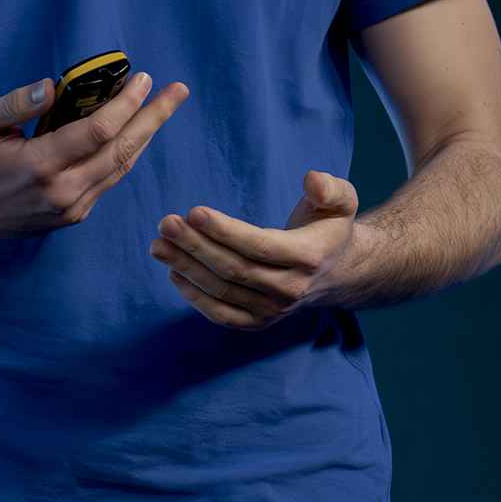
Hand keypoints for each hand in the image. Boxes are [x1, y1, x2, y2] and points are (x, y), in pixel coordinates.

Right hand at [0, 71, 187, 246]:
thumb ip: (17, 102)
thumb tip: (53, 86)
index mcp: (39, 167)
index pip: (99, 131)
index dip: (127, 104)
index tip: (145, 79)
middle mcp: (62, 193)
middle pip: (123, 151)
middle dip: (154, 118)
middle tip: (179, 92)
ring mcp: (70, 209)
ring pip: (120, 168)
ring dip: (145, 136)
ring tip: (163, 107)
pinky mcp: (71, 217)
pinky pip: (107, 181)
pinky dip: (124, 154)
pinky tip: (134, 133)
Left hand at [154, 169, 366, 329]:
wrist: (338, 272)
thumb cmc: (329, 227)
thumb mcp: (342, 200)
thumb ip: (330, 186)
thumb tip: (312, 179)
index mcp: (309, 256)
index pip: (260, 246)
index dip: (225, 231)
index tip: (194, 212)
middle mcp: (291, 289)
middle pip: (234, 269)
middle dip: (196, 246)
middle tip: (166, 224)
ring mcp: (274, 310)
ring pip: (223, 290)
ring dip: (187, 268)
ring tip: (158, 245)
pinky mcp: (259, 322)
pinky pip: (222, 314)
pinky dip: (195, 297)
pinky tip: (174, 273)